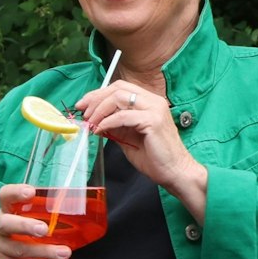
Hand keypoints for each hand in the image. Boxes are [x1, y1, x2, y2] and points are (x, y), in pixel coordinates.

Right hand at [0, 182, 68, 258]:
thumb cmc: (27, 236)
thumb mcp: (33, 221)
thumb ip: (48, 213)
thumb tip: (86, 204)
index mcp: (7, 210)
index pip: (5, 195)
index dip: (15, 193)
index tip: (31, 193)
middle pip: (5, 223)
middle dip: (25, 226)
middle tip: (44, 229)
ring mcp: (1, 247)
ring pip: (20, 249)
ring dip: (45, 251)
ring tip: (65, 252)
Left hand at [76, 79, 201, 193]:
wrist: (174, 171)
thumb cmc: (154, 156)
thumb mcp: (127, 136)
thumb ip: (114, 125)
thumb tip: (94, 120)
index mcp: (149, 102)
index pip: (120, 87)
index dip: (98, 94)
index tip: (83, 105)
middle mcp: (153, 101)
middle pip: (118, 88)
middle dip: (95, 99)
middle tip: (84, 114)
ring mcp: (155, 109)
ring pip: (119, 97)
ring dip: (99, 110)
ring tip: (91, 123)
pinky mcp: (153, 121)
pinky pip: (123, 116)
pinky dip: (107, 122)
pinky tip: (100, 130)